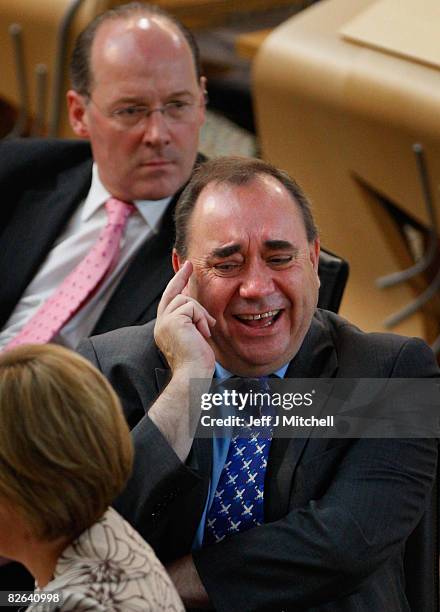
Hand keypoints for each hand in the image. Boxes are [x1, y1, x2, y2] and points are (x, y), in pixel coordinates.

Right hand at [155, 261, 215, 377]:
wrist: (192, 375)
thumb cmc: (197, 362)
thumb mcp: (194, 336)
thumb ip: (191, 321)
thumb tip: (197, 308)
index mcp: (165, 328)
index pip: (169, 301)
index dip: (176, 284)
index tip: (184, 270)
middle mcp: (161, 324)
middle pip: (173, 294)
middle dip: (181, 277)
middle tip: (189, 265)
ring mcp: (165, 322)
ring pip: (186, 301)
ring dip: (201, 314)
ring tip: (205, 331)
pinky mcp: (173, 321)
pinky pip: (192, 307)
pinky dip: (201, 318)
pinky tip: (203, 333)